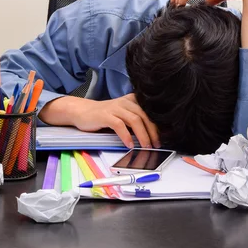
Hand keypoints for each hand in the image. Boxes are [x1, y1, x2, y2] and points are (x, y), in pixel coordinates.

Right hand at [39, 94, 159, 148]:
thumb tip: (152, 135)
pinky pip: (119, 125)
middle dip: (153, 132)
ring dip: (143, 135)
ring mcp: (115, 108)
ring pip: (135, 120)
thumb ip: (135, 121)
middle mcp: (125, 102)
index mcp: (132, 100)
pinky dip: (126, 136)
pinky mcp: (105, 115)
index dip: (158, 125)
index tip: (164, 137)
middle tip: (157, 144)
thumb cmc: (104, 116)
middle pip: (145, 116)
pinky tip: (129, 145)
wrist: (82, 111)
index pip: (150, 112)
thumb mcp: (122, 115)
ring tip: (146, 146)